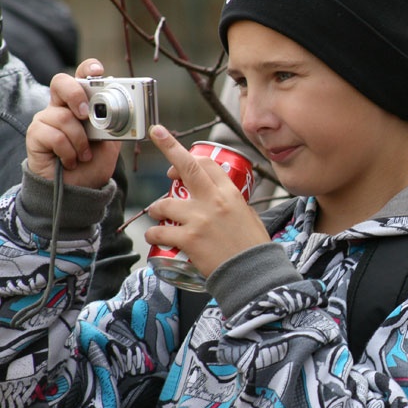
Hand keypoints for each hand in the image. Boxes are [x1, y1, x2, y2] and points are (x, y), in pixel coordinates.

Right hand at [25, 59, 121, 187]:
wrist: (78, 190)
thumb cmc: (92, 165)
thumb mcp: (111, 145)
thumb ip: (115, 127)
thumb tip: (125, 113)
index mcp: (81, 105)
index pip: (80, 78)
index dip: (87, 70)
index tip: (98, 71)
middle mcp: (61, 107)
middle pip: (61, 82)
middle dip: (76, 95)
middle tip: (86, 115)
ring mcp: (46, 120)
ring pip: (63, 117)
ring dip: (80, 141)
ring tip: (84, 155)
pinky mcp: (35, 135)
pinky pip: (54, 136)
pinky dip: (68, 152)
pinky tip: (70, 160)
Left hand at [144, 125, 269, 277]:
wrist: (253, 273)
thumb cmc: (253, 247)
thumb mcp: (249, 217)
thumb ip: (232, 204)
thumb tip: (219, 199)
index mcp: (231, 194)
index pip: (208, 164)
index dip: (190, 157)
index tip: (177, 162)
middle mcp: (213, 201)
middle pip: (187, 167)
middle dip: (169, 146)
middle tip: (157, 133)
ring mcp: (199, 219)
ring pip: (164, 203)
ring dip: (156, 210)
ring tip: (158, 218)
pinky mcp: (188, 239)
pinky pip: (159, 231)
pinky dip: (153, 234)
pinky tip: (154, 238)